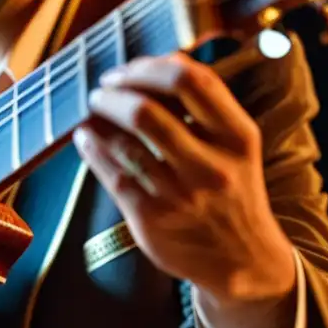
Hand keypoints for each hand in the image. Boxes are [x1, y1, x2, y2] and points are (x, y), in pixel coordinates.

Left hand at [73, 52, 295, 303]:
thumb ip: (204, 109)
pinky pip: (112, 174)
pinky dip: (93, 149)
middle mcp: (212, 165)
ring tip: (90, 112)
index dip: (149, 67)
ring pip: (124, 143)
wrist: (242, 260)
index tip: (127, 70)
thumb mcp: (236, 147)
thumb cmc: (231, 191)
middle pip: (147, 110)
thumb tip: (151, 67)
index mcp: (238, 136)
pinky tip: (85, 138)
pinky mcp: (152, 218)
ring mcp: (180, 194)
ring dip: (98, 119)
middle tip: (100, 90)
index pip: (193, 81)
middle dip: (114, 93)